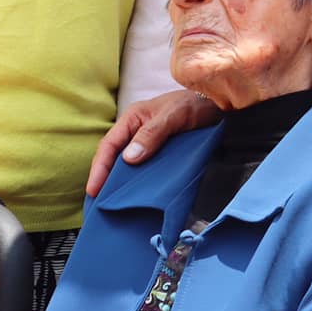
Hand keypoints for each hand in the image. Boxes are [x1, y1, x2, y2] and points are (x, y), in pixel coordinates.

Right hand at [86, 90, 222, 196]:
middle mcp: (135, 132)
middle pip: (113, 158)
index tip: (93, 189)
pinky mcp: (158, 153)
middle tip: (98, 204)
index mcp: (132, 119)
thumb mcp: (173, 116)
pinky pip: (143, 169)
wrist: (217, 106)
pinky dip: (136, 183)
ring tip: (111, 205)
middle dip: (103, 179)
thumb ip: (152, 134)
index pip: (109, 145)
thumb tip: (128, 158)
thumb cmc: (194, 104)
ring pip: (127, 166)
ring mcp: (146, 144)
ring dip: (119, 183)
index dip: (99, 168)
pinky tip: (135, 197)